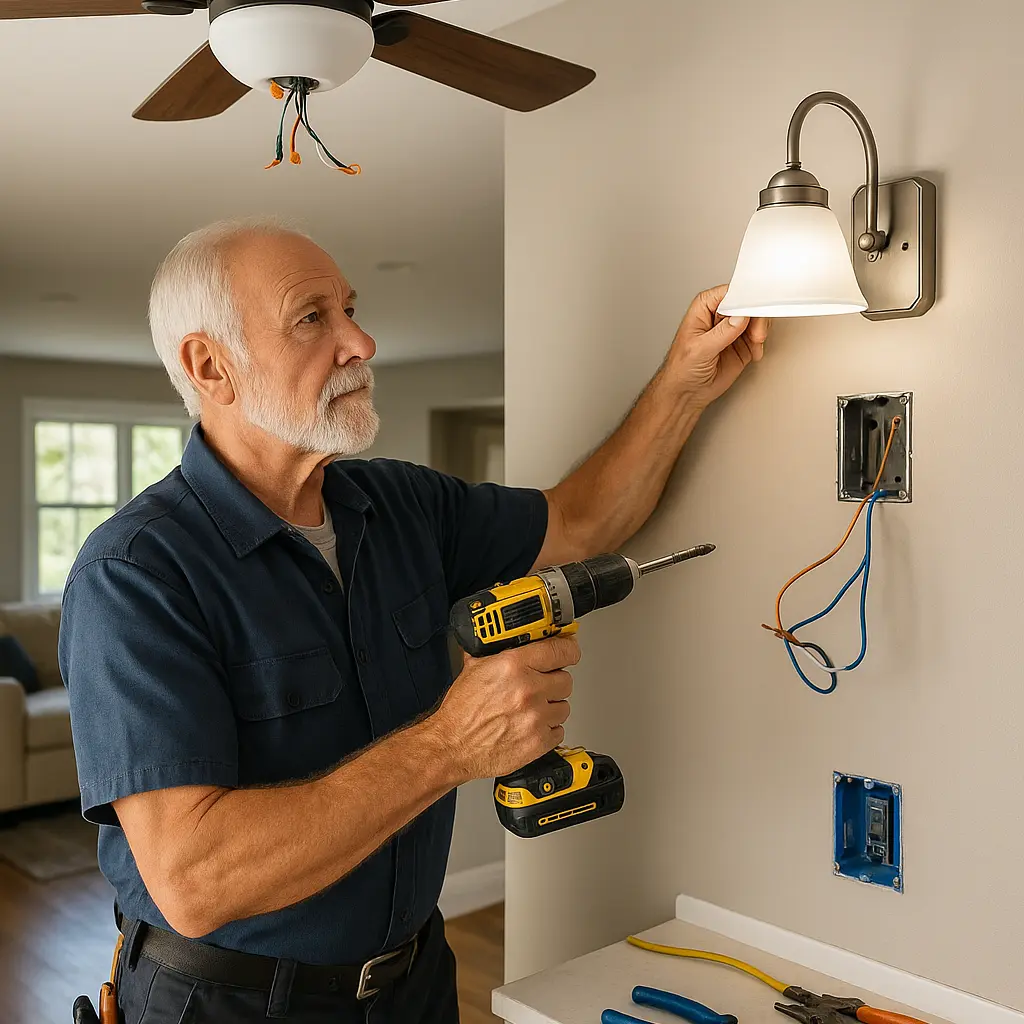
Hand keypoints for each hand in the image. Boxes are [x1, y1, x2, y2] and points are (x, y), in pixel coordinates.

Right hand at [430, 636, 580, 781]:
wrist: (452, 746)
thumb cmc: (460, 711)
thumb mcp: (474, 668)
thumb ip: (495, 651)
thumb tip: (506, 637)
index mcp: (513, 666)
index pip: (560, 650)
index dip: (567, 650)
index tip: (568, 651)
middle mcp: (528, 690)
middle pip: (565, 680)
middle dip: (553, 682)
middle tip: (539, 686)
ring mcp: (536, 717)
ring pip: (564, 707)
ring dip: (551, 707)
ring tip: (530, 709)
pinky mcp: (539, 741)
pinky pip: (559, 730)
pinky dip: (548, 729)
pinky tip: (530, 726)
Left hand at [664, 284, 768, 408]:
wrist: (686, 394)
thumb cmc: (681, 369)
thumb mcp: (699, 349)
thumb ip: (722, 333)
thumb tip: (740, 317)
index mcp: (704, 308)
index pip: (728, 293)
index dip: (744, 297)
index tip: (754, 308)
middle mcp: (719, 316)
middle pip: (746, 304)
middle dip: (755, 317)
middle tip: (756, 333)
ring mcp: (731, 330)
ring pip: (755, 319)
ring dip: (760, 330)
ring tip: (755, 343)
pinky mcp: (741, 345)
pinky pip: (758, 337)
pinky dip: (760, 344)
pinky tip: (754, 353)